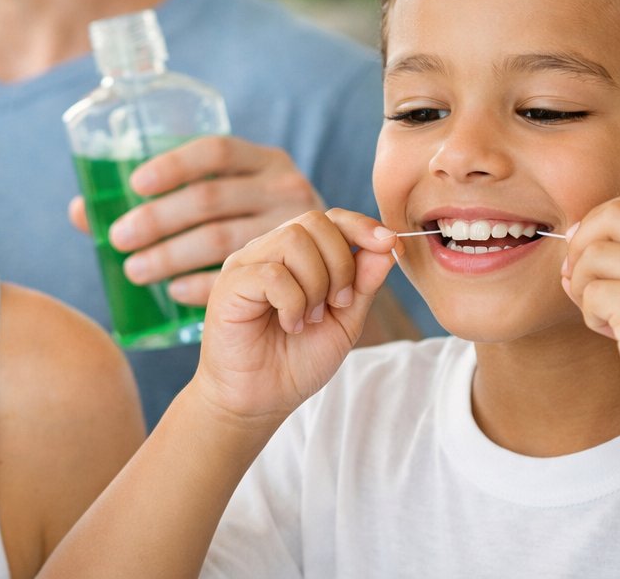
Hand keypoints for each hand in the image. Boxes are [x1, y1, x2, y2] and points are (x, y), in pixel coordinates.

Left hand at [67, 135, 322, 304]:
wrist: (330, 269)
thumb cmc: (251, 226)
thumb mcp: (223, 199)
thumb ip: (162, 200)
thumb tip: (79, 211)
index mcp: (263, 159)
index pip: (215, 151)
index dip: (174, 165)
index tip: (134, 185)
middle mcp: (285, 186)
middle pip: (210, 199)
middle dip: (159, 219)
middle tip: (119, 239)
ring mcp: (296, 227)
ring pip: (223, 240)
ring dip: (172, 256)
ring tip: (135, 271)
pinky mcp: (303, 267)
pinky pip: (243, 277)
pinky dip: (202, 285)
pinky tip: (173, 293)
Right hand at [192, 208, 395, 423]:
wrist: (258, 401)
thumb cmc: (296, 362)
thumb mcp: (345, 321)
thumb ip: (363, 284)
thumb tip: (387, 246)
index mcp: (294, 256)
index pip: (329, 219)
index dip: (361, 226)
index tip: (389, 244)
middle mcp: (267, 251)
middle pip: (314, 223)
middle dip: (341, 263)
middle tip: (337, 304)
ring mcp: (245, 265)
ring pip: (293, 240)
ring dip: (316, 283)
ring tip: (309, 318)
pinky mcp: (229, 285)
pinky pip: (272, 273)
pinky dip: (292, 302)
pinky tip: (291, 325)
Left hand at [561, 189, 619, 432]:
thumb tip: (573, 231)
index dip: (605, 220)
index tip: (593, 250)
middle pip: (612, 215)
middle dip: (583, 243)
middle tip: (581, 278)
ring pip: (593, 254)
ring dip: (585, 287)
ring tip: (609, 316)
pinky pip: (590, 291)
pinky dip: (590, 314)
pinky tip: (616, 336)